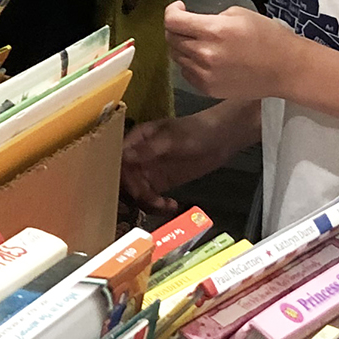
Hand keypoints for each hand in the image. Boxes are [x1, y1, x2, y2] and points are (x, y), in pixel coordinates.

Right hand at [121, 98, 260, 215]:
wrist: (221, 138)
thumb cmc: (196, 132)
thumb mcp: (173, 139)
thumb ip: (149, 149)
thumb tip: (123, 158)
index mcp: (135, 139)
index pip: (117, 159)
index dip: (120, 175)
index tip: (134, 187)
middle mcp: (136, 156)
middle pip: (123, 179)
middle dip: (135, 193)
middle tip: (153, 200)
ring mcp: (147, 171)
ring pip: (134, 192)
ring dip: (146, 202)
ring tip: (165, 205)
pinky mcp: (159, 183)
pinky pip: (149, 198)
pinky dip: (157, 206)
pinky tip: (171, 206)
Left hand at [166, 0, 298, 100]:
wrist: (286, 69)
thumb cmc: (268, 37)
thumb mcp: (239, 14)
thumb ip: (211, 17)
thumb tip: (195, 22)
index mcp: (213, 31)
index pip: (172, 21)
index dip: (172, 11)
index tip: (180, 8)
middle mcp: (204, 54)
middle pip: (171, 39)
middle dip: (177, 28)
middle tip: (189, 24)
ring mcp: (205, 74)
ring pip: (177, 56)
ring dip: (183, 46)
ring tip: (200, 42)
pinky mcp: (208, 89)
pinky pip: (187, 73)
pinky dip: (191, 63)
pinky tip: (206, 59)